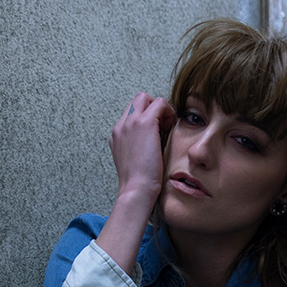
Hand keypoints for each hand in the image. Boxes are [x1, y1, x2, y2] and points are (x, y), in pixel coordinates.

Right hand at [109, 92, 175, 208]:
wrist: (136, 189)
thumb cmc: (139, 182)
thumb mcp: (134, 161)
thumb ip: (138, 146)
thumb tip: (153, 140)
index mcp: (117, 135)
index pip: (132, 113)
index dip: (147, 118)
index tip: (157, 133)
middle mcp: (121, 126)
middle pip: (137, 100)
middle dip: (153, 108)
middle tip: (163, 126)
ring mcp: (131, 123)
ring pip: (146, 98)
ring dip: (160, 109)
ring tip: (166, 128)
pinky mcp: (144, 123)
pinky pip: (160, 103)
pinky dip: (168, 112)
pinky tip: (169, 129)